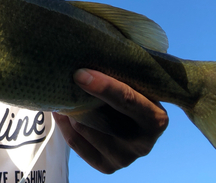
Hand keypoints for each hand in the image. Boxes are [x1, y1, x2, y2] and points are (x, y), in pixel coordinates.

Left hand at [53, 69, 168, 173]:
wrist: (132, 123)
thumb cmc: (131, 93)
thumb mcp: (135, 83)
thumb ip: (121, 73)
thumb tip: (92, 50)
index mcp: (156, 120)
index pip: (128, 100)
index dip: (103, 86)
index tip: (79, 73)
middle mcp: (142, 145)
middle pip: (101, 118)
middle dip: (79, 98)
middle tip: (64, 78)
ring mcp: (123, 159)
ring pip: (84, 128)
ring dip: (71, 109)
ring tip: (65, 93)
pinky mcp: (106, 166)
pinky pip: (75, 142)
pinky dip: (64, 124)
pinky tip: (60, 109)